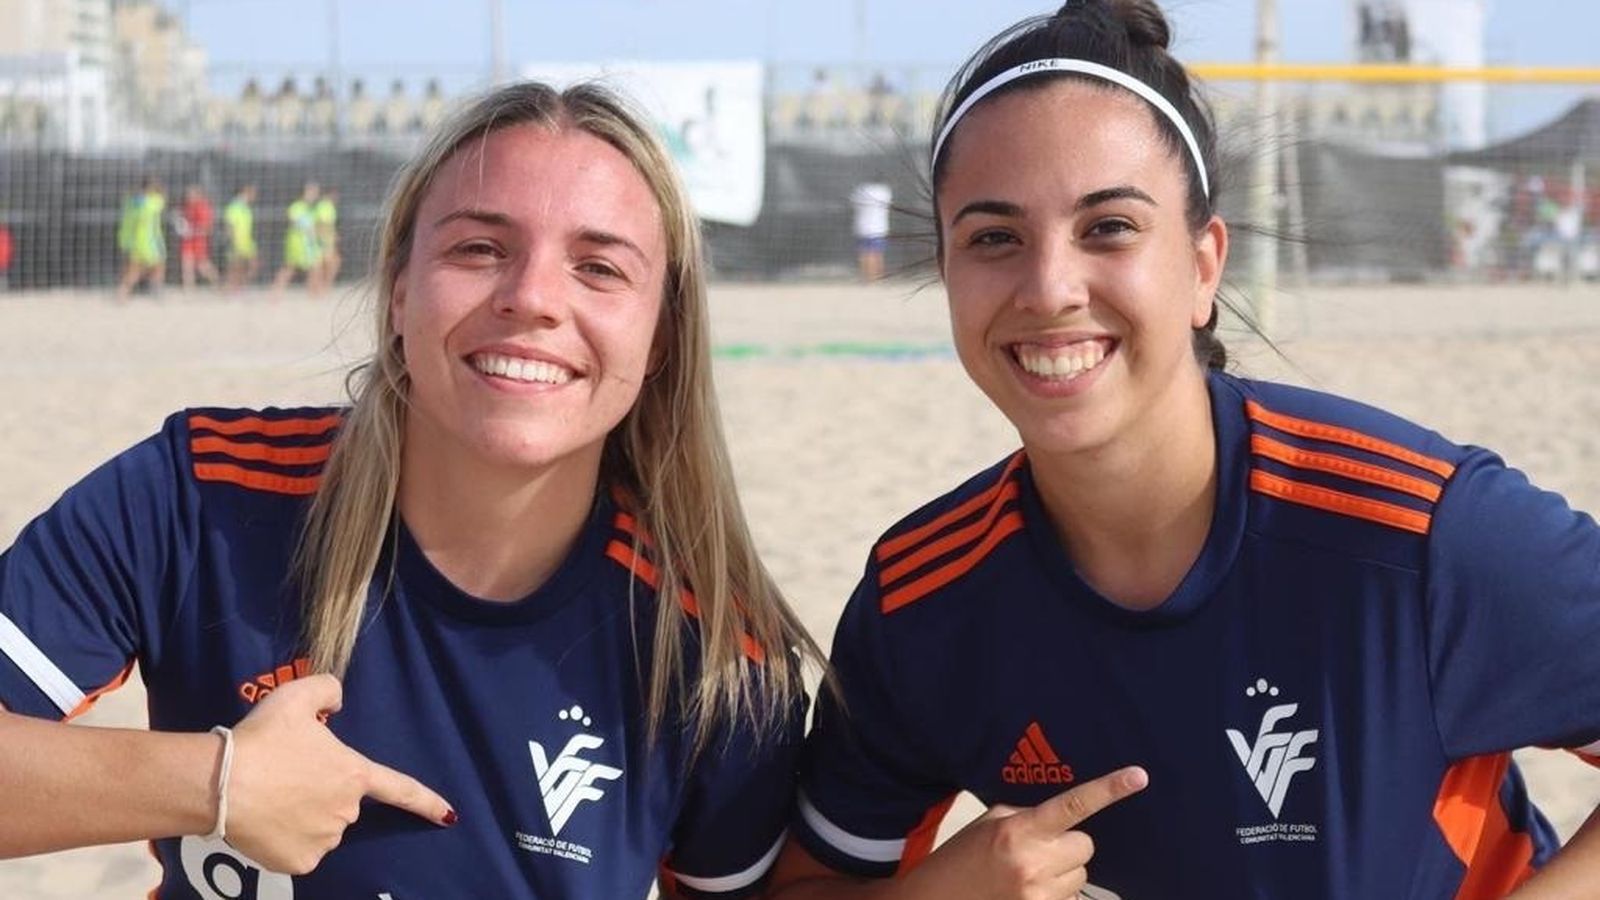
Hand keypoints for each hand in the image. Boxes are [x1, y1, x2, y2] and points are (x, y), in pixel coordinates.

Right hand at [220, 674, 454, 873]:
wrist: (220, 783)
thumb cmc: (262, 738)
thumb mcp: (296, 697)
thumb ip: (326, 689)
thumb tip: (338, 698)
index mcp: (354, 774)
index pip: (400, 789)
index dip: (426, 802)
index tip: (450, 816)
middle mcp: (346, 812)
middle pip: (340, 803)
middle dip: (321, 792)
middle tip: (285, 777)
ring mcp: (324, 841)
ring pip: (319, 828)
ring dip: (303, 816)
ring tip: (269, 797)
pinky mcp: (298, 864)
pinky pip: (298, 852)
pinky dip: (285, 841)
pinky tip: (264, 821)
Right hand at [903, 766, 1146, 899]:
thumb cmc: (960, 858)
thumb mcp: (990, 824)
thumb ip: (1028, 817)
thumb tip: (1062, 819)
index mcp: (1018, 830)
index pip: (1073, 805)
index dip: (1108, 790)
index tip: (1138, 776)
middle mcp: (1033, 862)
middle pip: (1085, 845)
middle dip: (1068, 845)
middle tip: (1039, 849)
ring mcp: (1039, 894)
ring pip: (1080, 875)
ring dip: (1062, 872)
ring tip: (1027, 874)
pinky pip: (1071, 898)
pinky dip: (1056, 893)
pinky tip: (1028, 891)